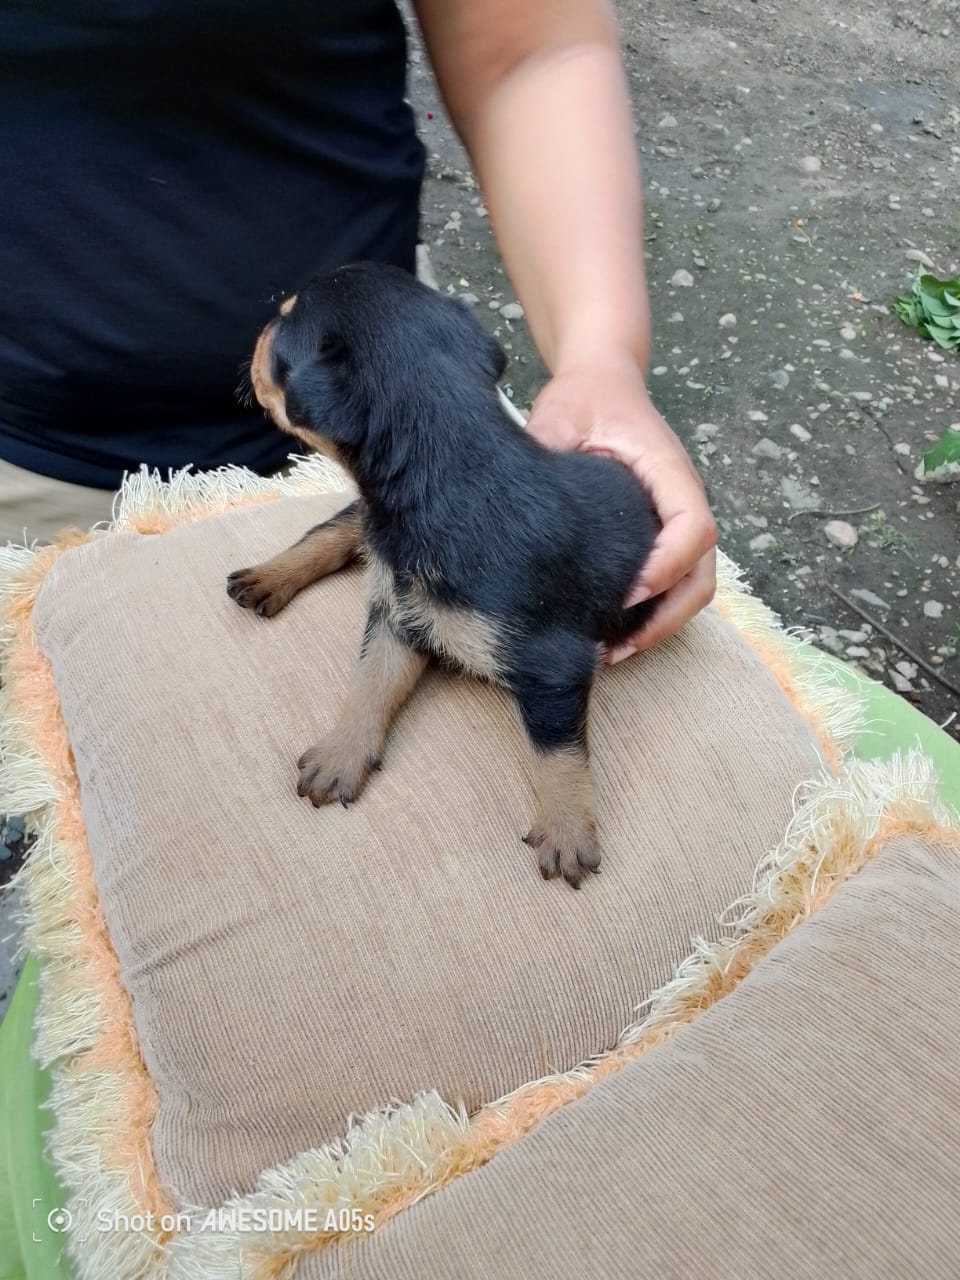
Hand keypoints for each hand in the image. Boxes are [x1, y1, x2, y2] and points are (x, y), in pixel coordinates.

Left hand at [525, 356, 716, 659]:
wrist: (603, 384)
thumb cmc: (585, 396)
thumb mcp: (560, 411)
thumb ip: (546, 444)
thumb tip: (521, 491)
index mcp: (670, 471)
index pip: (693, 528)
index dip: (667, 567)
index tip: (626, 595)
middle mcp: (684, 502)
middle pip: (701, 575)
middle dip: (665, 619)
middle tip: (614, 648)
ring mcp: (677, 524)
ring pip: (692, 589)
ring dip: (660, 626)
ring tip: (610, 653)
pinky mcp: (661, 538)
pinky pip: (671, 586)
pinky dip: (650, 616)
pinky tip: (609, 635)